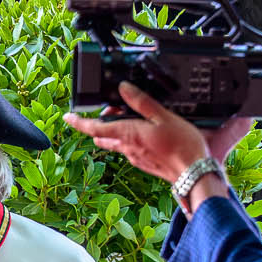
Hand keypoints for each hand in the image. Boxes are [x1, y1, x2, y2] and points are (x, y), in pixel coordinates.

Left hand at [65, 82, 242, 190]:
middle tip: (114, 108)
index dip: (79, 122)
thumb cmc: (181, 145)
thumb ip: (141, 102)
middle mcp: (126, 148)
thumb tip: (124, 88)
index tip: (68, 117)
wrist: (193, 173)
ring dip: (116, 130)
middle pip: (103, 135)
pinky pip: (128, 149)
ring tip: (130, 116)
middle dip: (103, 121)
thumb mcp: (163, 116)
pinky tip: (144, 133)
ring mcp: (133, 157)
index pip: (94, 128)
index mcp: (127, 134)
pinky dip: (128, 138)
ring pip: (116, 142)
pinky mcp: (142, 162)